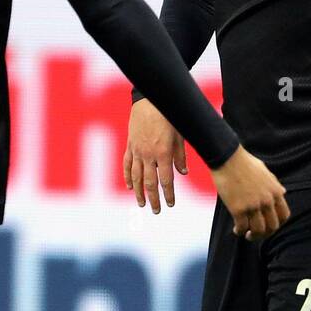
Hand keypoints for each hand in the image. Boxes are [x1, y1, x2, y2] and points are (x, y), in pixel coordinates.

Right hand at [124, 99, 185, 213]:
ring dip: (139, 192)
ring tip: (141, 204)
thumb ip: (180, 156)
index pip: (166, 180)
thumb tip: (183, 172)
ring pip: (136, 177)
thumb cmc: (168, 116)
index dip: (168, 194)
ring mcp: (137, 151)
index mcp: (163, 153)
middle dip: (153, 198)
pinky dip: (128, 176)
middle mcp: (148, 155)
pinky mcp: (130, 145)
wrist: (150, 101)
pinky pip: (127, 164)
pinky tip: (129, 186)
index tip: (170, 204)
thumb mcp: (179, 136)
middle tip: (156, 210)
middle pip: (150, 183)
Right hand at [210, 146, 289, 241]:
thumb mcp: (265, 171)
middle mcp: (267, 200)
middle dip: (265, 233)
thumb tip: (283, 192)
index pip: (284, 216)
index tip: (269, 226)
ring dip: (253, 236)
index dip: (278, 224)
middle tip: (257, 233)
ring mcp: (253, 205)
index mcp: (275, 191)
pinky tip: (236, 229)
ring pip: (258, 230)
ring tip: (247, 234)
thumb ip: (274, 184)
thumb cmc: (244, 162)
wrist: (227, 157)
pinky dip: (240, 231)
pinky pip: (242, 227)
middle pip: (272, 227)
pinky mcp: (238, 208)